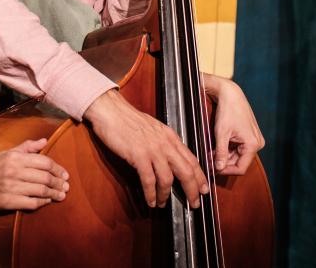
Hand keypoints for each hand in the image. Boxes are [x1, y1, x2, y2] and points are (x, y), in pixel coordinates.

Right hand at [0, 138, 69, 210]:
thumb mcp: (6, 153)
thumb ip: (26, 147)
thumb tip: (44, 141)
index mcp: (15, 157)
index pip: (44, 161)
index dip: (58, 168)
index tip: (65, 174)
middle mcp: (14, 171)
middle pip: (45, 177)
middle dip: (59, 182)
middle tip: (66, 186)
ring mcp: (11, 187)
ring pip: (41, 191)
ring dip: (54, 194)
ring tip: (61, 195)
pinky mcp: (9, 202)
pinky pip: (31, 203)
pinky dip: (42, 203)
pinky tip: (47, 201)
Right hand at [83, 89, 208, 207]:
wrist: (111, 110)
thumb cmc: (128, 119)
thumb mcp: (154, 128)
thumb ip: (164, 142)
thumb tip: (171, 159)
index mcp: (170, 136)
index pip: (192, 159)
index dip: (200, 177)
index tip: (204, 188)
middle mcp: (165, 144)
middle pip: (186, 172)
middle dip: (192, 190)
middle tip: (194, 203)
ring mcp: (152, 150)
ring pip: (167, 179)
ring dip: (165, 195)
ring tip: (162, 204)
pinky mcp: (138, 156)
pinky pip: (148, 180)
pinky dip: (150, 193)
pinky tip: (150, 200)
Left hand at [201, 73, 264, 175]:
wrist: (231, 93)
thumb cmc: (227, 111)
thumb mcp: (221, 134)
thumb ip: (220, 153)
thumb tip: (218, 168)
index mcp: (253, 144)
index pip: (241, 168)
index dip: (226, 170)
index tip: (213, 169)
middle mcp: (257, 144)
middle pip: (239, 161)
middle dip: (223, 161)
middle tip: (208, 159)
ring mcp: (254, 139)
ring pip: (237, 155)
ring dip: (224, 155)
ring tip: (211, 151)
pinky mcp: (249, 135)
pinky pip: (239, 147)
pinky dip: (228, 148)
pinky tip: (217, 146)